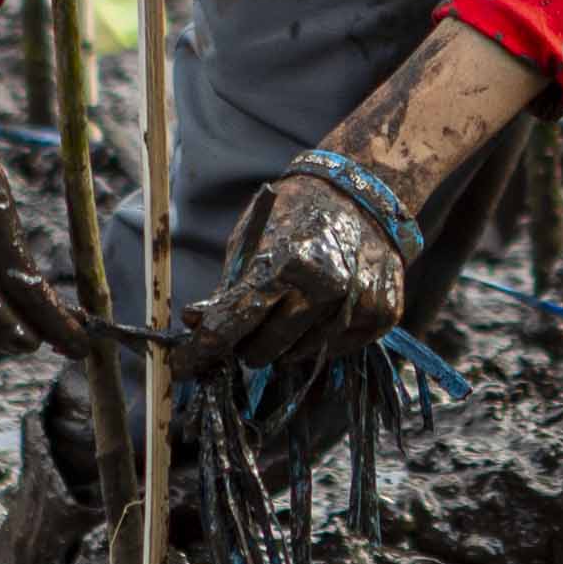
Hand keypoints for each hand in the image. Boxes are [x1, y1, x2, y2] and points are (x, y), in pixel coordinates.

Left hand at [178, 172, 409, 375]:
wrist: (360, 195)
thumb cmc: (296, 216)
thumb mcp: (251, 242)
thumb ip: (227, 289)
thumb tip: (196, 326)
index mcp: (285, 263)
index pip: (230, 325)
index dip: (200, 352)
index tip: (182, 368)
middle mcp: (325, 286)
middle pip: (263, 351)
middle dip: (247, 345)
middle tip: (248, 326)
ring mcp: (356, 304)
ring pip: (298, 356)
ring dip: (283, 344)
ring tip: (288, 310)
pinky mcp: (381, 315)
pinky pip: (334, 351)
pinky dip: (317, 339)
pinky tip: (320, 310)